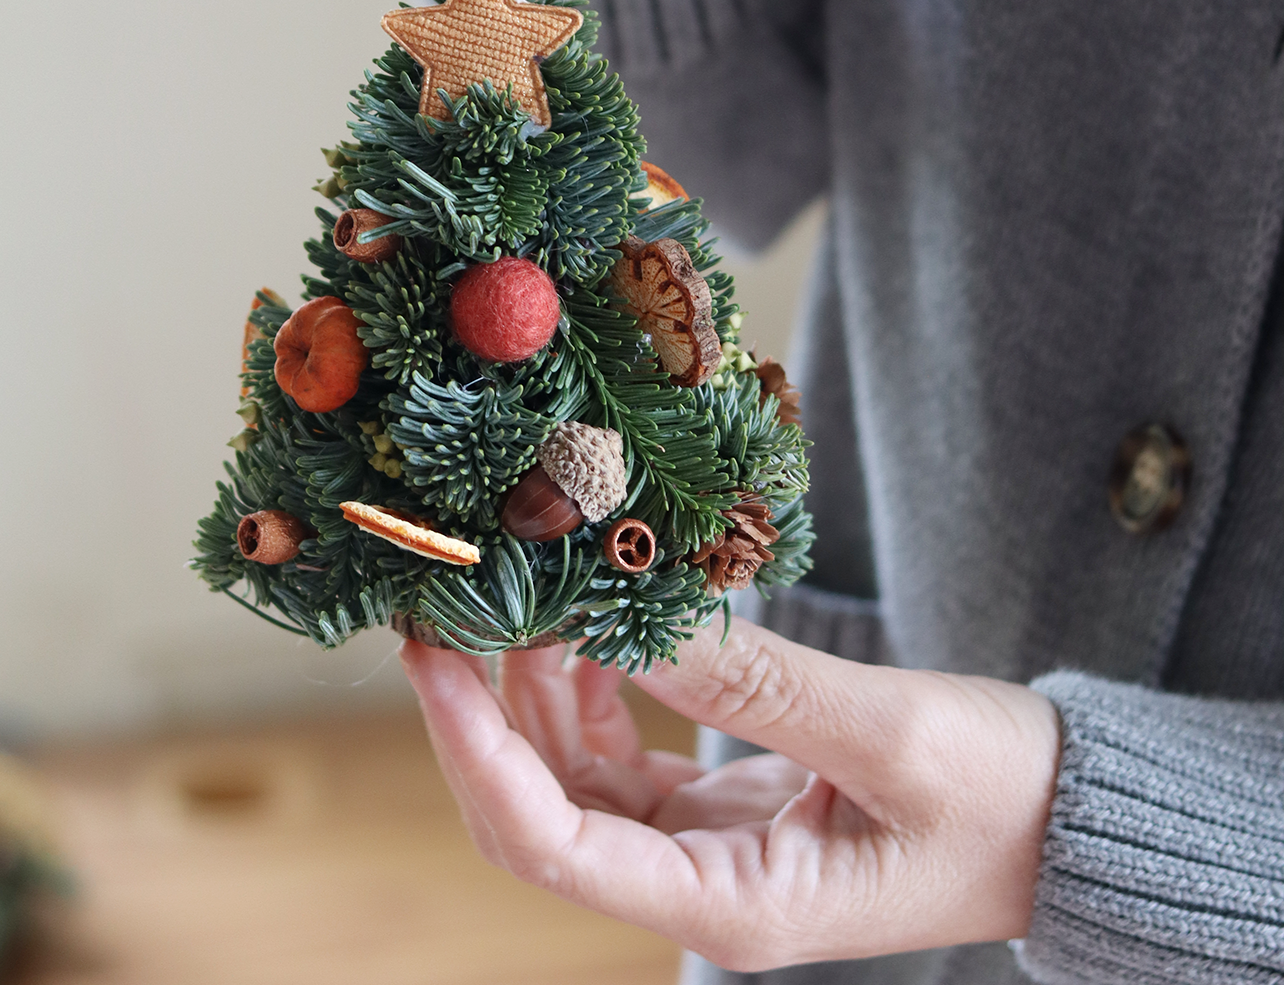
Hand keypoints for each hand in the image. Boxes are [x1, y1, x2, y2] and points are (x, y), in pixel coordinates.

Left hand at [399, 619, 1061, 970]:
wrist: (1065, 816)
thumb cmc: (1002, 793)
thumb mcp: (882, 727)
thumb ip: (746, 675)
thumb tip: (614, 607)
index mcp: (734, 906)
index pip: (552, 844)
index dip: (476, 750)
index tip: (433, 653)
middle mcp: (699, 888)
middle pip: (538, 814)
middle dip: (480, 717)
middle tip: (447, 605)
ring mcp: (702, 849)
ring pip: (569, 779)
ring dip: (532, 691)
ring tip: (524, 592)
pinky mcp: (715, 807)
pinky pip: (618, 754)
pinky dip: (590, 688)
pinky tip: (590, 626)